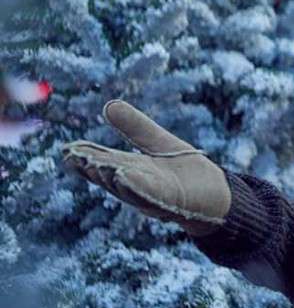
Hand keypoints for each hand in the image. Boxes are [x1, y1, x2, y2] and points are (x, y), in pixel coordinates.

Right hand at [61, 100, 229, 235]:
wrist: (214, 192)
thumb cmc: (183, 169)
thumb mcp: (157, 142)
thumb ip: (135, 126)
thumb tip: (109, 105)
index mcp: (130, 169)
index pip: (103, 161)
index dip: (85, 157)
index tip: (66, 149)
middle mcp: (136, 185)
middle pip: (109, 176)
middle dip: (92, 168)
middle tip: (72, 156)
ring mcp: (153, 196)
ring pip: (127, 188)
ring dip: (111, 177)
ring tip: (96, 165)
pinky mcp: (172, 202)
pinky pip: (153, 195)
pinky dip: (137, 186)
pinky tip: (125, 175)